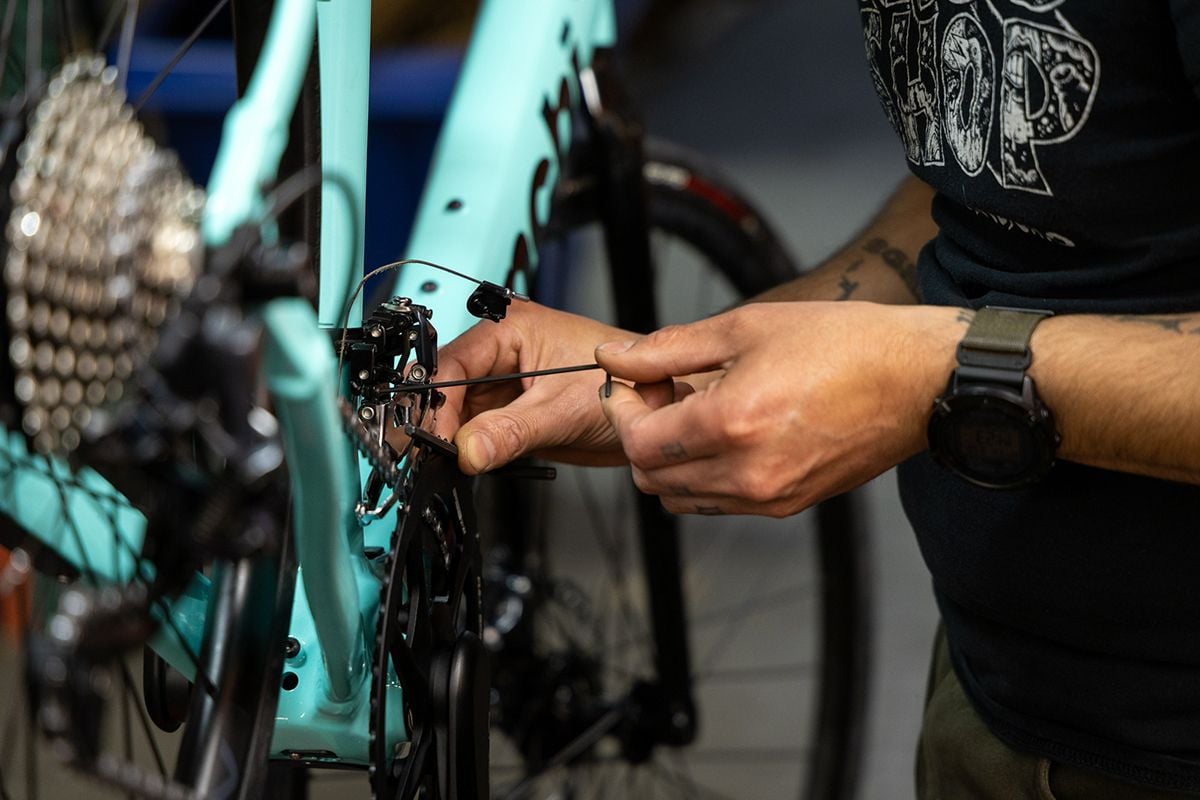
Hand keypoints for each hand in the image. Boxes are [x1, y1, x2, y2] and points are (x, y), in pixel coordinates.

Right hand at [433, 302, 664, 473]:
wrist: (660, 412)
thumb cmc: (633, 385)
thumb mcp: (567, 409)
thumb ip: (513, 431)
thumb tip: (469, 449)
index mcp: (512, 329)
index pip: (454, 363)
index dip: (437, 402)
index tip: (432, 438)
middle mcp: (504, 353)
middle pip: (448, 388)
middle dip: (436, 422)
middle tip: (424, 456)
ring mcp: (507, 386)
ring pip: (458, 414)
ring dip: (449, 440)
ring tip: (440, 464)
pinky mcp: (513, 415)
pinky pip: (478, 433)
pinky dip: (468, 451)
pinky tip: (461, 464)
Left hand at [596, 302, 961, 516]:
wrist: (917, 380)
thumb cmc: (841, 344)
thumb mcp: (745, 327)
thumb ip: (667, 349)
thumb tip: (611, 359)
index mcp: (731, 424)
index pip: (639, 443)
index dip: (622, 412)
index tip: (629, 384)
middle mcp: (747, 473)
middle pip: (652, 479)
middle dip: (640, 436)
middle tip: (661, 393)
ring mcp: (770, 497)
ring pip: (681, 499)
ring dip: (670, 460)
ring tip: (695, 413)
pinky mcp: (789, 505)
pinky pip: (720, 504)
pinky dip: (704, 475)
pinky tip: (726, 433)